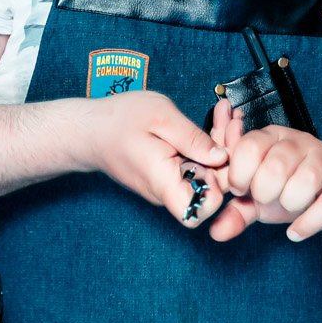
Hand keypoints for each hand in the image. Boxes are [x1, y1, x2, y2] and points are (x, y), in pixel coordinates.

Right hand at [86, 90, 227, 227]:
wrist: (90, 130)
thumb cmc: (119, 120)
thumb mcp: (160, 117)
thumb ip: (193, 139)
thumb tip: (222, 157)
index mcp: (163, 181)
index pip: (201, 209)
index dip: (220, 185)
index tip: (222, 151)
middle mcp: (167, 191)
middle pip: (212, 188)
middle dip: (228, 153)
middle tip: (232, 118)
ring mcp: (168, 185)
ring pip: (207, 174)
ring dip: (221, 144)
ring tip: (225, 113)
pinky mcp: (169, 175)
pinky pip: (196, 166)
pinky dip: (208, 144)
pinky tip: (215, 120)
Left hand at [207, 101, 321, 242]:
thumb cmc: (290, 191)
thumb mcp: (259, 200)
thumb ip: (236, 212)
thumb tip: (215, 233)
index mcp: (270, 137)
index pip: (248, 147)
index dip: (239, 175)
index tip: (241, 190)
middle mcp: (297, 141)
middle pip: (274, 166)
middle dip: (264, 193)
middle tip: (267, 199)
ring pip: (304, 182)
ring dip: (290, 204)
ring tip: (288, 208)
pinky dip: (308, 224)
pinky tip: (297, 231)